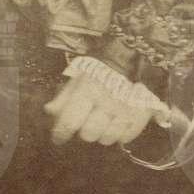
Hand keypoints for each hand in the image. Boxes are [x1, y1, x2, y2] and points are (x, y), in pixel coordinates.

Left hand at [43, 72, 157, 146]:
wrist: (136, 55)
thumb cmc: (102, 68)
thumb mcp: (79, 76)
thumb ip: (64, 95)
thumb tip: (50, 111)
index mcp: (88, 90)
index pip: (70, 122)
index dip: (61, 133)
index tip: (58, 138)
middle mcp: (107, 102)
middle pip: (89, 134)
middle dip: (84, 131)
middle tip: (86, 124)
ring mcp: (126, 109)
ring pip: (107, 138)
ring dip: (102, 134)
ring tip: (103, 124)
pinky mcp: (142, 114)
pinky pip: (126, 136)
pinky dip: (120, 134)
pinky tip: (117, 125)